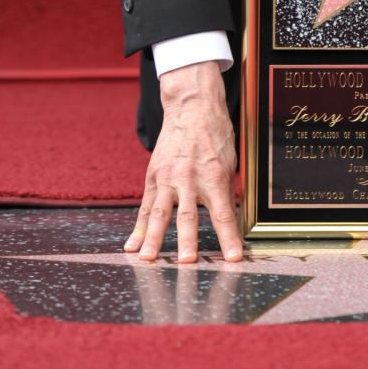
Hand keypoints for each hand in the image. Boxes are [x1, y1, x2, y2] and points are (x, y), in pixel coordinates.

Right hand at [125, 60, 242, 263]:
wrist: (192, 107)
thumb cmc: (215, 135)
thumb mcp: (229, 162)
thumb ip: (225, 193)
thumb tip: (229, 223)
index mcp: (214, 176)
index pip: (224, 214)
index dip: (230, 238)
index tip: (235, 257)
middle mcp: (190, 178)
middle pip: (189, 216)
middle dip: (188, 241)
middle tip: (188, 262)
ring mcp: (169, 177)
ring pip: (161, 213)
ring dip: (155, 238)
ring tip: (148, 260)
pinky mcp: (154, 175)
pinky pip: (146, 205)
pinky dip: (139, 227)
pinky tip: (132, 246)